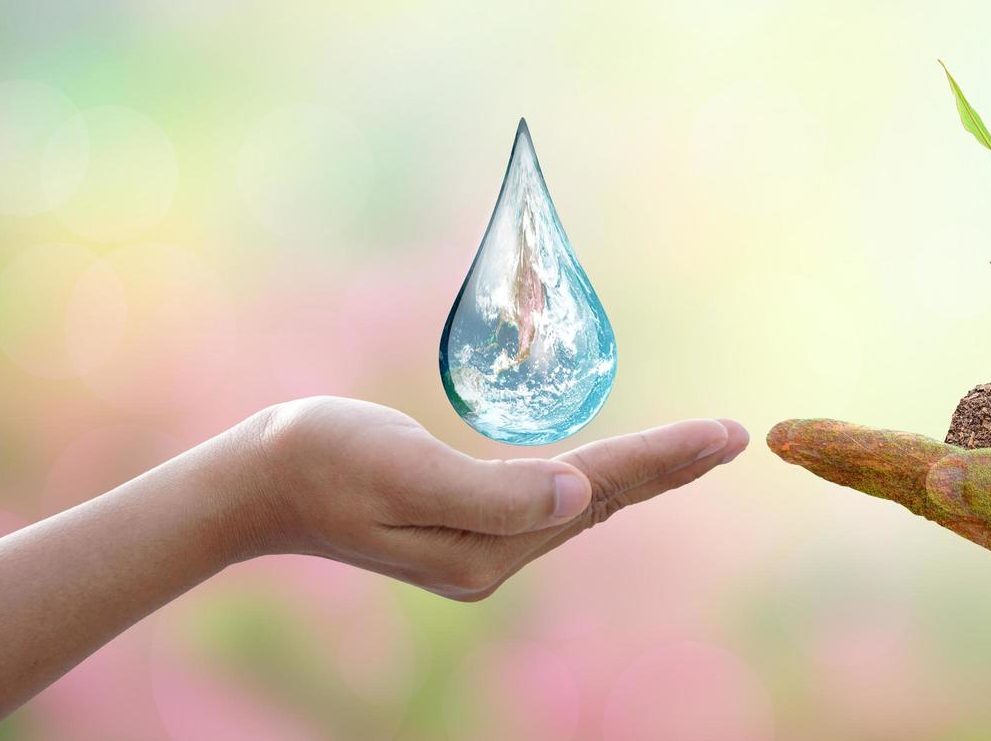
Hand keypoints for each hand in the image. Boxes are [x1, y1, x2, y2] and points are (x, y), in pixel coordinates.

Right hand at [245, 398, 748, 599]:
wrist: (255, 484)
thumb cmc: (319, 459)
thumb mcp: (400, 469)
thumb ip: (490, 491)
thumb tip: (579, 496)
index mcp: (486, 546)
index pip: (599, 491)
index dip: (667, 457)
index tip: (728, 432)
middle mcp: (494, 557)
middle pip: (605, 502)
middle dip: (672, 467)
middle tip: (736, 435)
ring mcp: (481, 549)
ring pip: (585, 504)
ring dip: (644, 473)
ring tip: (699, 447)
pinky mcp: (467, 529)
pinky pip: (554, 501)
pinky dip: (600, 477)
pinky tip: (617, 469)